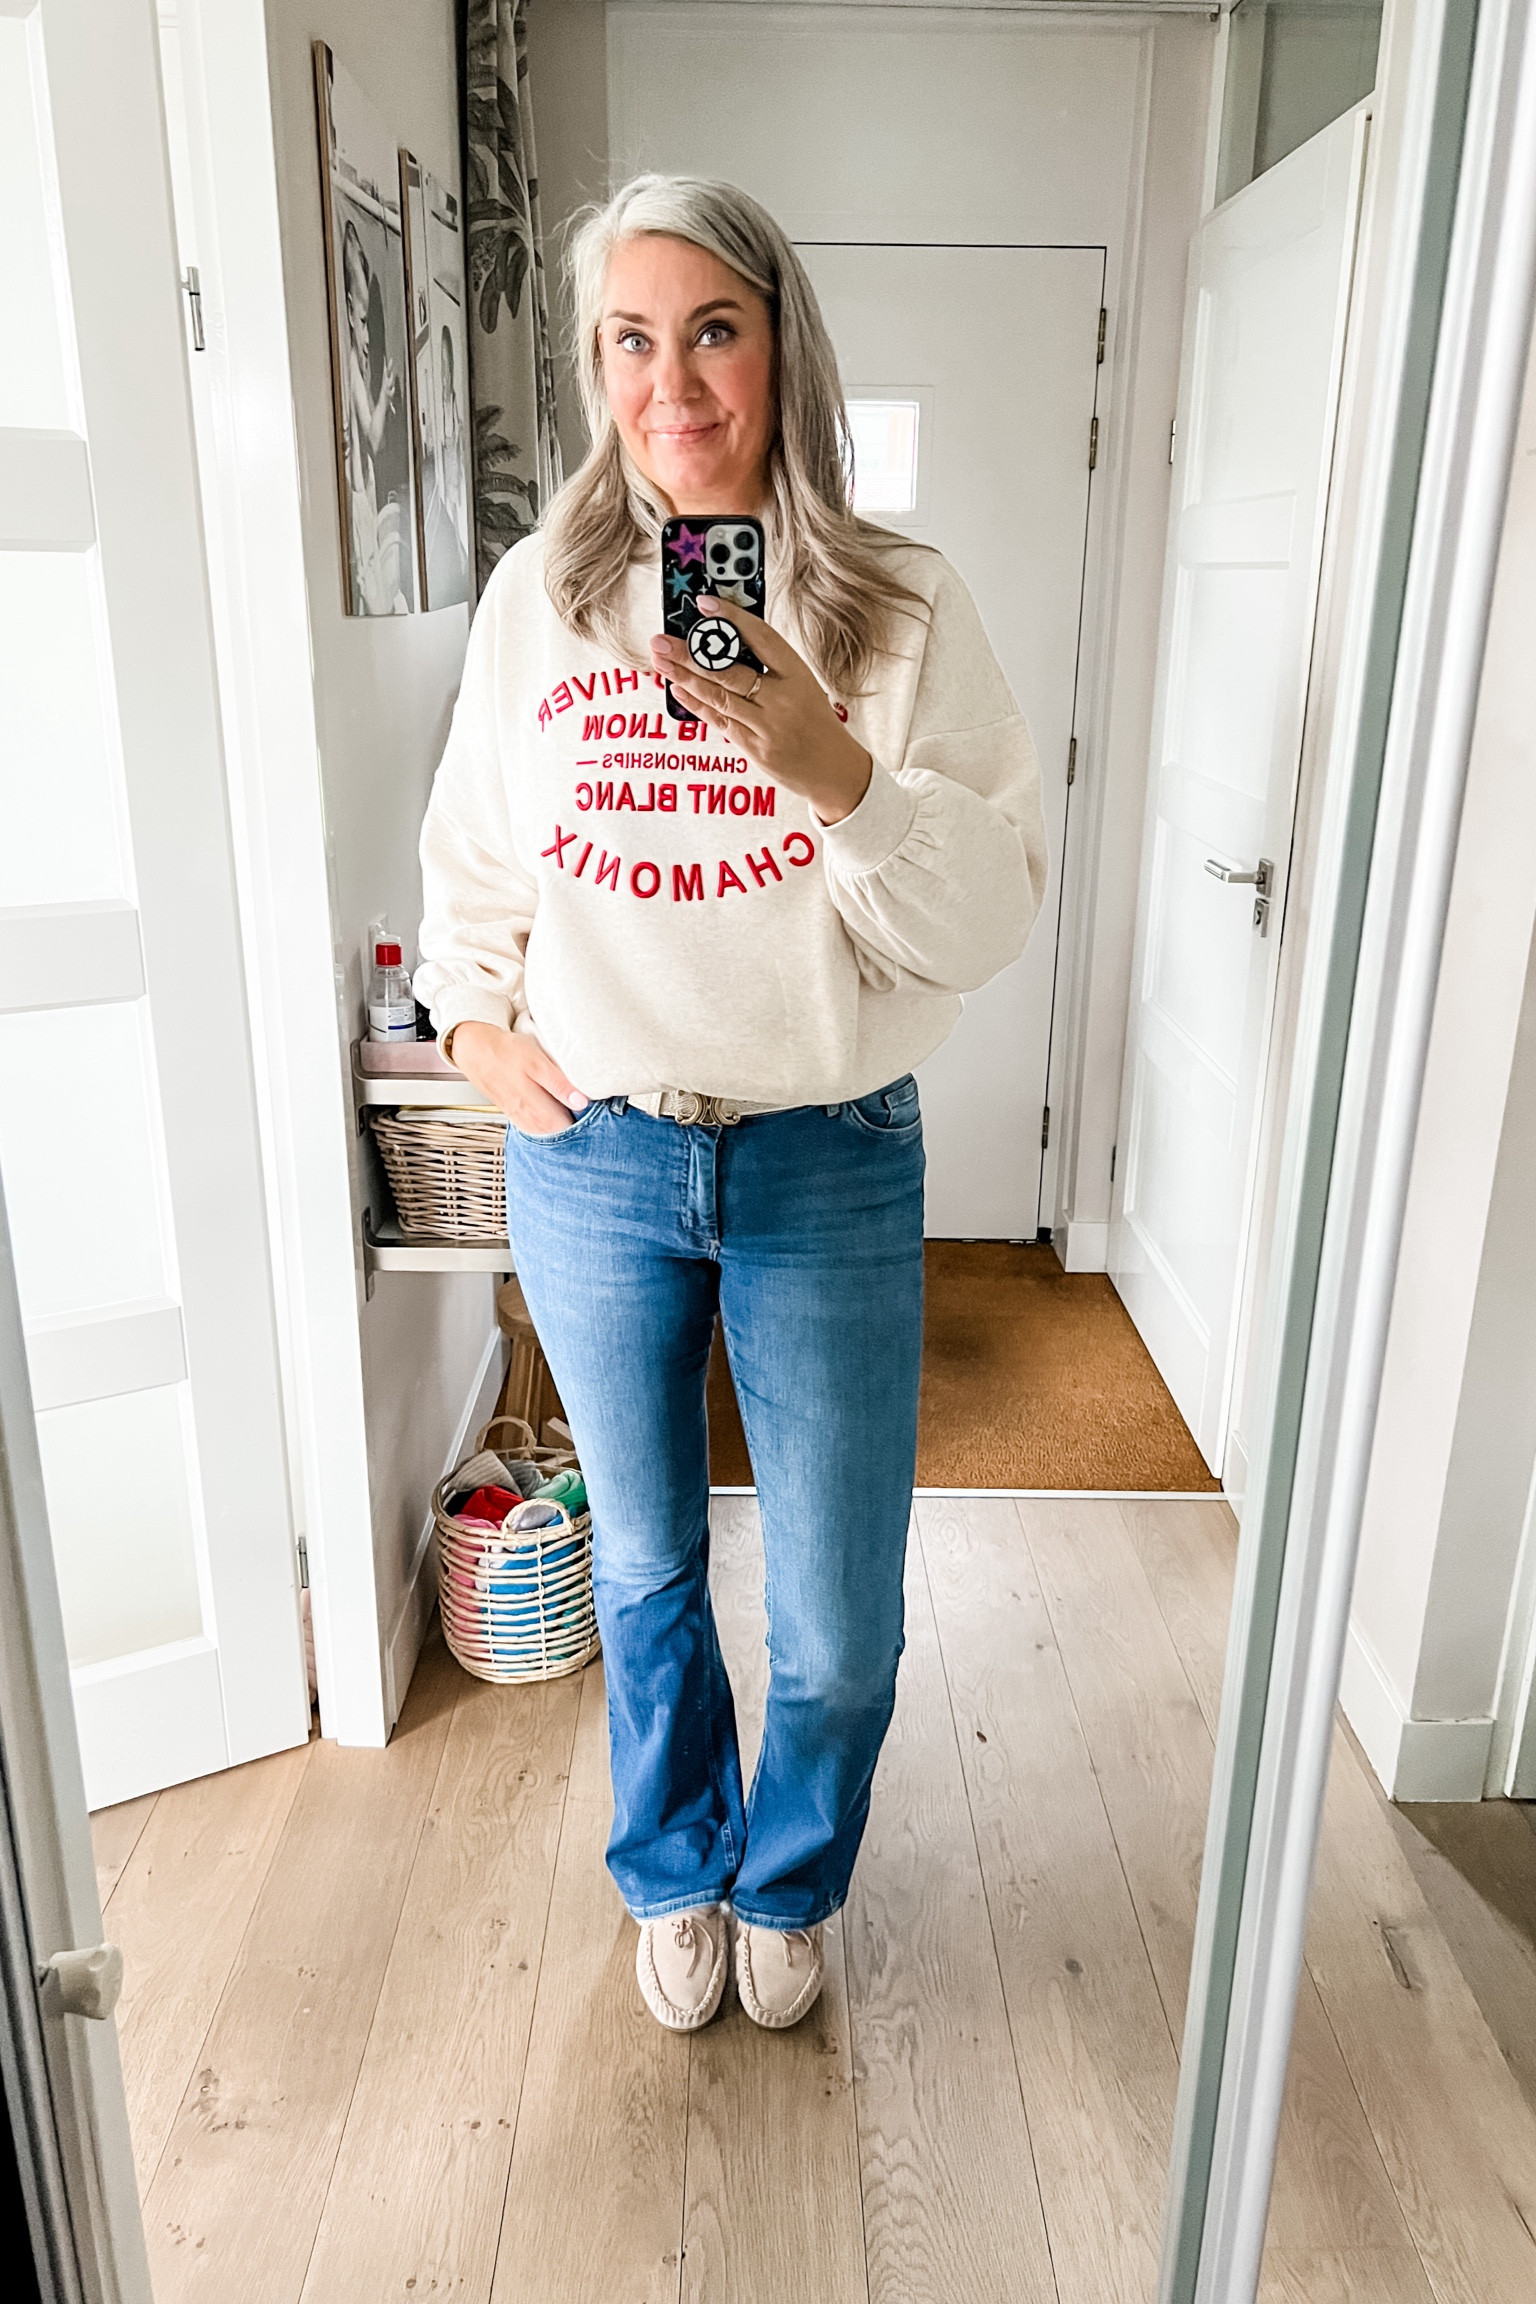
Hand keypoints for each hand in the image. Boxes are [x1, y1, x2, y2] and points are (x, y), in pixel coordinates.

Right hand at [448, 1022, 587, 1134]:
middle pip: (555, 1132)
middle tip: (585, 1115)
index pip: (564, 1126)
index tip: (592, 1113)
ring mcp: (516, 1114)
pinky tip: (549, 1118)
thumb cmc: (507, 1051)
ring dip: (557, 1128)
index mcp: (533, 1103)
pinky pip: (530, 1127)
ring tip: (570, 1117)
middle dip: (571, 1127)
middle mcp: (524, 1114)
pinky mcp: (511, 1111)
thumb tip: (581, 1101)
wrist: (475, 1049)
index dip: (581, 1123)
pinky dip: (542, 1127)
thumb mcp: (537, 1062)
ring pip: (542, 1131)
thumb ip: (559, 1084)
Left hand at [650, 596, 872, 825]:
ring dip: (684, 677)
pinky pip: (720, 721)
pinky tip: (677, 689)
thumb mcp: (803, 686)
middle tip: (661, 640)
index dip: (732, 618)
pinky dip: (696, 704)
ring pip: (718, 697)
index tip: (705, 603)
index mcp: (798, 675)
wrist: (834, 770)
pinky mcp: (756, 749)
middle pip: (728, 671)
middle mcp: (783, 700)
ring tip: (660, 661)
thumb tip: (724, 645)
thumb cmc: (816, 723)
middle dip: (690, 654)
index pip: (762, 638)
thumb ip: (769, 669)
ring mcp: (768, 727)